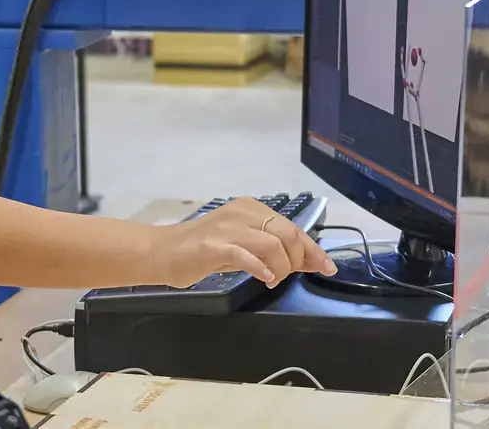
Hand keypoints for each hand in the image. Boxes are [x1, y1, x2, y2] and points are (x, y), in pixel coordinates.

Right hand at [151, 198, 340, 288]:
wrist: (161, 252)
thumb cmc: (201, 250)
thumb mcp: (241, 246)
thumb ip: (271, 250)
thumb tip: (306, 261)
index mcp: (251, 209)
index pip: (292, 228)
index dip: (313, 249)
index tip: (327, 267)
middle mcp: (242, 212)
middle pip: (288, 234)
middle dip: (296, 260)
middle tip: (284, 277)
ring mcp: (228, 227)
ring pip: (273, 244)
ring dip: (280, 268)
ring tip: (271, 280)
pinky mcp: (214, 245)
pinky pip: (247, 254)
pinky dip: (261, 268)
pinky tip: (263, 277)